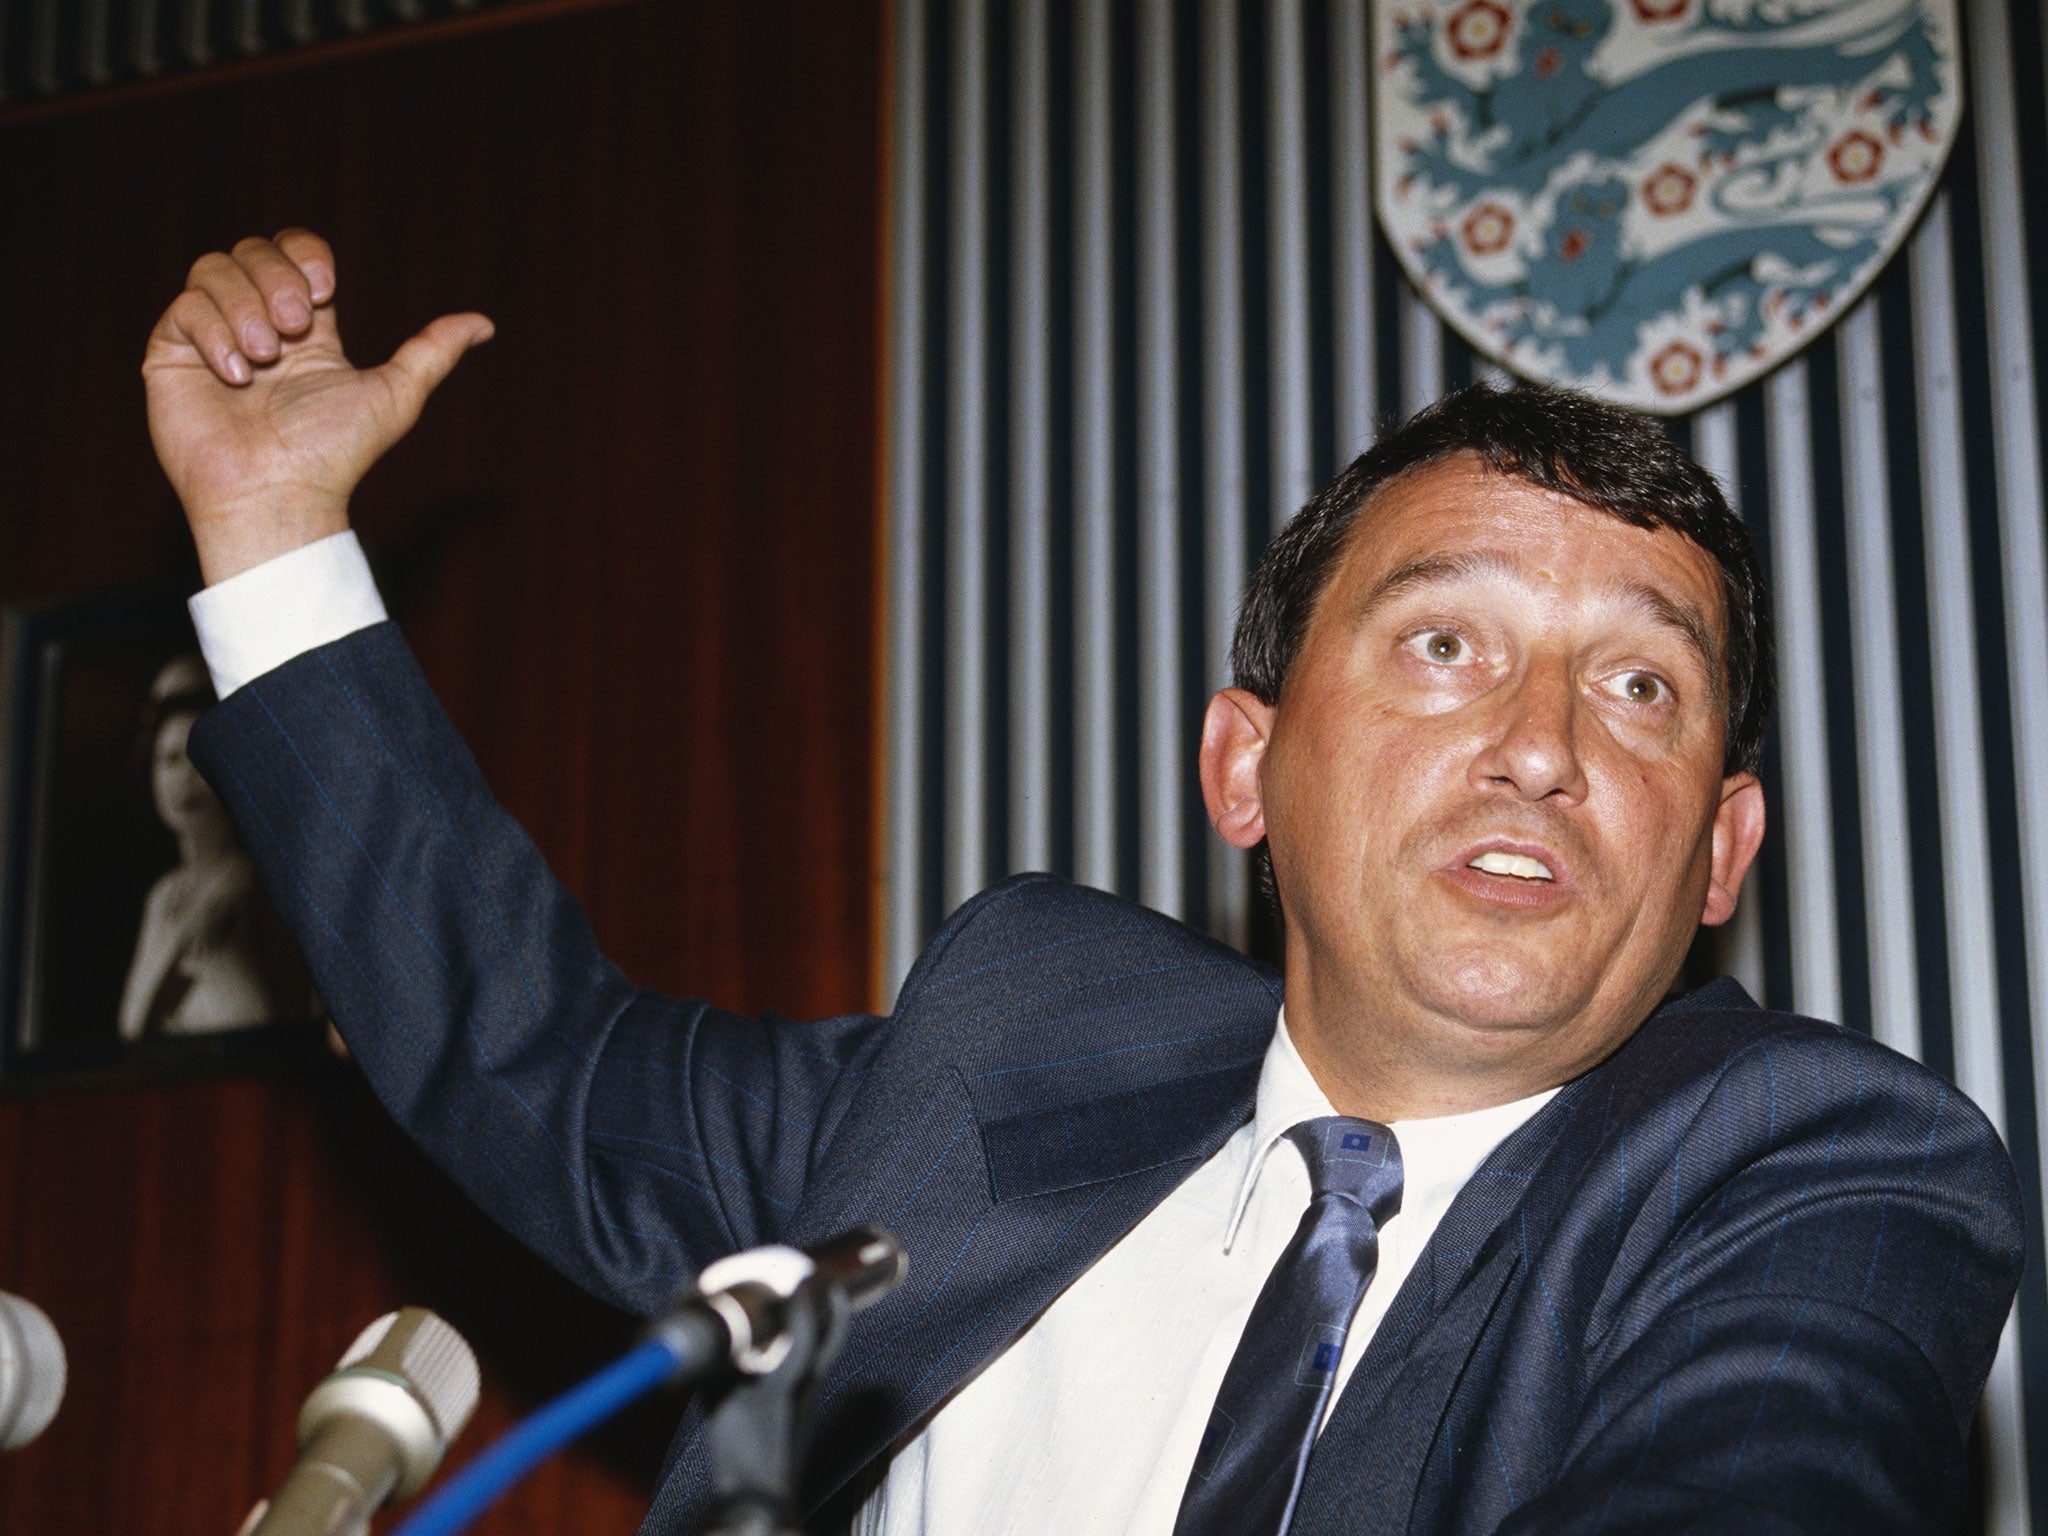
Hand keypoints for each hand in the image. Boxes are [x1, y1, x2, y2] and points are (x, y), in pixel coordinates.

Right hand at [142, 230, 493, 583]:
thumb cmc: (337, 454)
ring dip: (245, 306)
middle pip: (254, 251)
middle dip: (277, 278)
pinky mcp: (171, 355)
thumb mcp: (397, 395)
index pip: (295, 252)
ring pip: (214, 268)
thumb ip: (433, 353)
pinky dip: (213, 333)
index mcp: (308, 330)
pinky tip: (235, 376)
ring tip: (264, 359)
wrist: (279, 494)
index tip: (325, 292)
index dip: (305, 255)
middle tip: (293, 330)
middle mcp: (258, 325)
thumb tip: (484, 323)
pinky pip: (184, 307)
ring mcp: (212, 337)